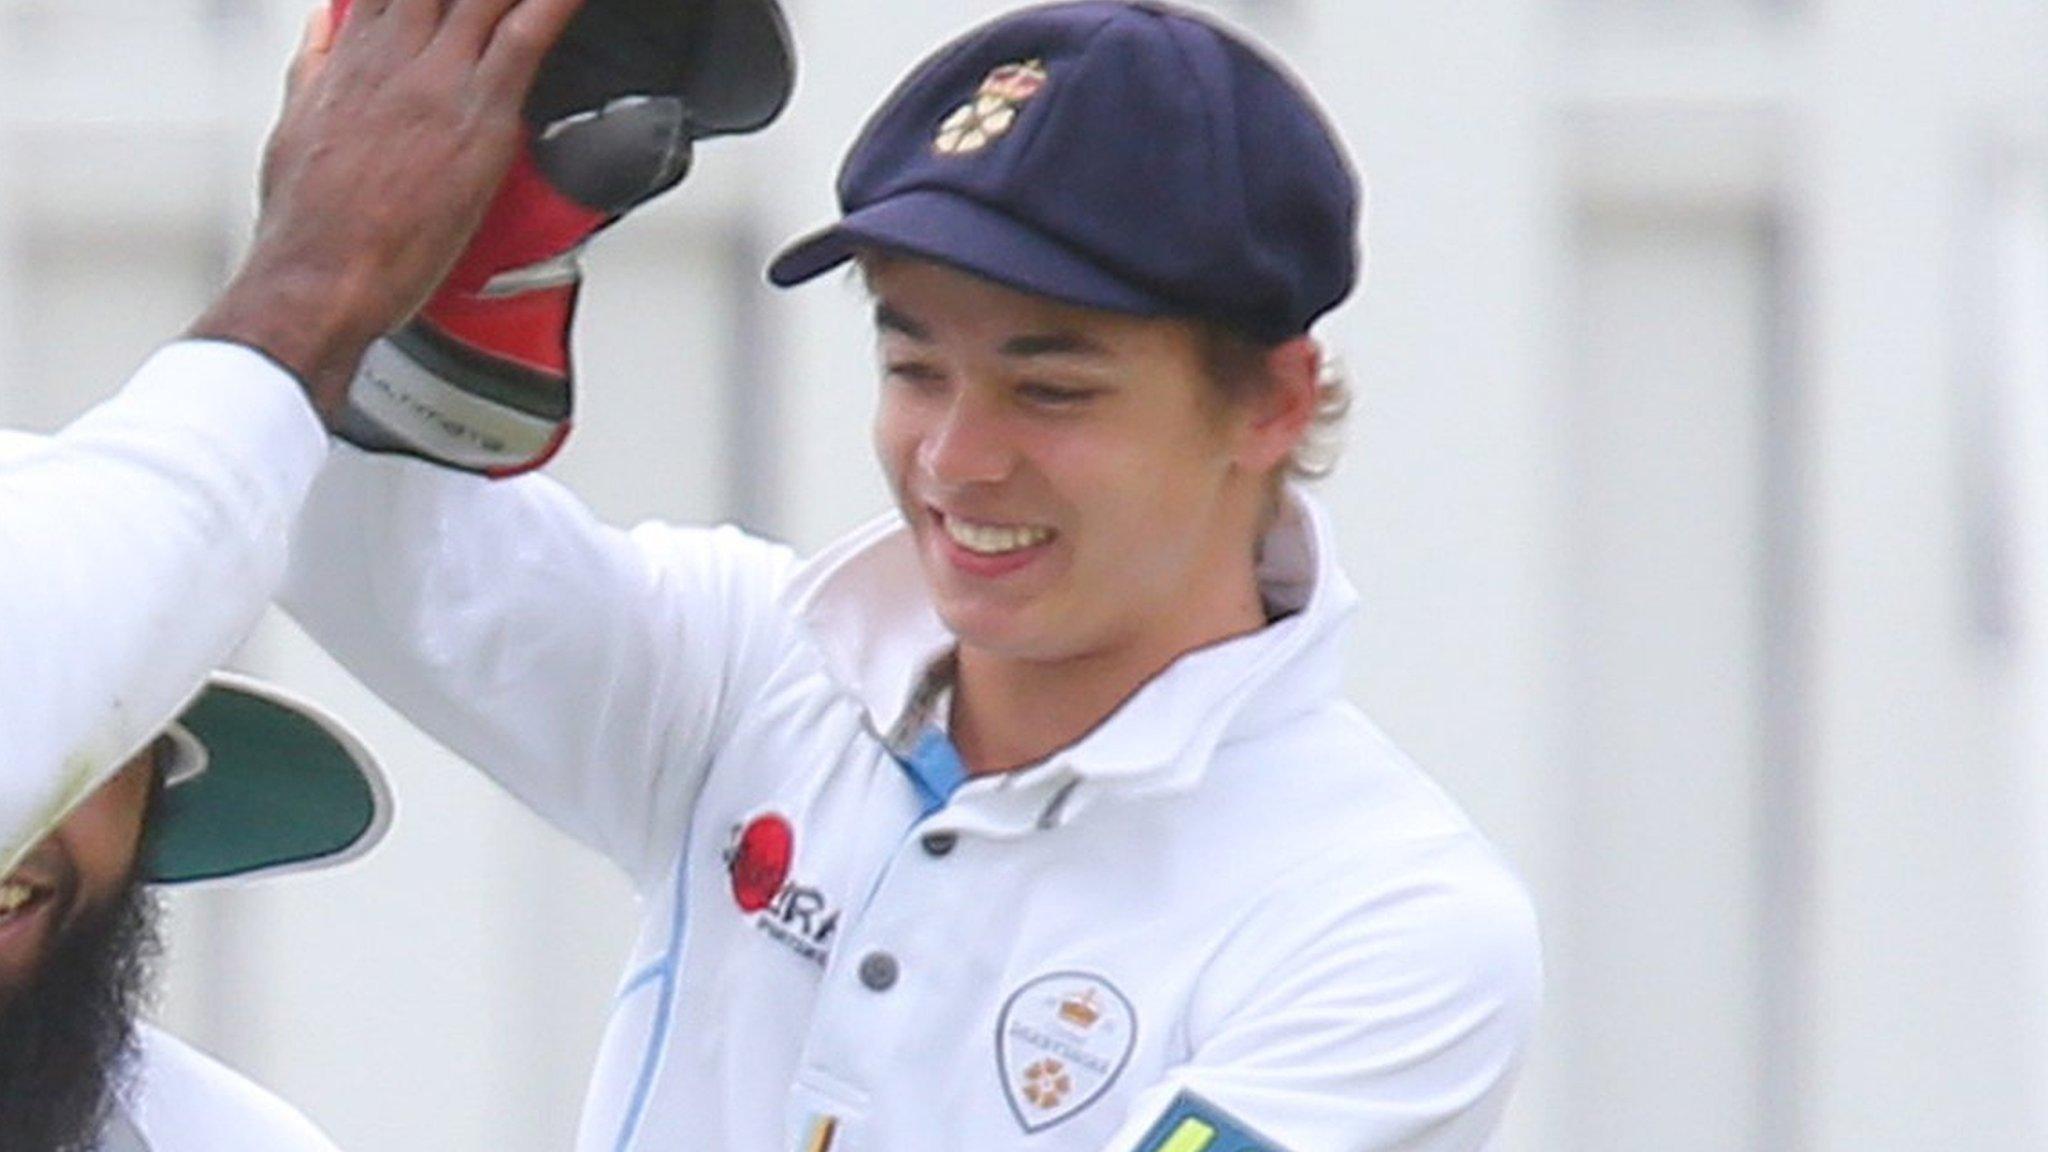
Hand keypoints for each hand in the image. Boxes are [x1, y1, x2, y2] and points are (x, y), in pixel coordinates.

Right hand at [188, 0, 585, 415]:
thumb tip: (325, 26)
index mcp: (353, 53)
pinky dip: (555, 7)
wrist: (319, 276)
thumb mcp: (295, 127)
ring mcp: (439, 79)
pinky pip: (528, 37)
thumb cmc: (310, 224)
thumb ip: (316, 67)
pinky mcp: (479, 115)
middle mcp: (396, 53)